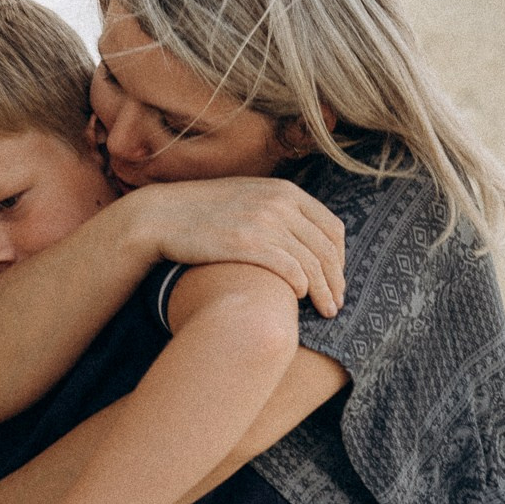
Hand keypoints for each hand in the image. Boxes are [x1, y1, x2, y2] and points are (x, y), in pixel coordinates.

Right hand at [135, 177, 345, 318]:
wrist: (163, 216)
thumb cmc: (205, 214)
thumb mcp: (248, 197)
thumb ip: (278, 210)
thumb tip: (304, 236)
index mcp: (285, 191)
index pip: (332, 227)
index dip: (341, 258)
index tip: (337, 279)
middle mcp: (279, 203)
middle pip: (326, 249)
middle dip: (337, 281)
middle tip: (338, 304)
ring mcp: (264, 221)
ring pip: (312, 263)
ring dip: (325, 292)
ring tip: (327, 311)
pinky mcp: (247, 242)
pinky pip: (289, 269)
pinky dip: (301, 286)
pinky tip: (299, 299)